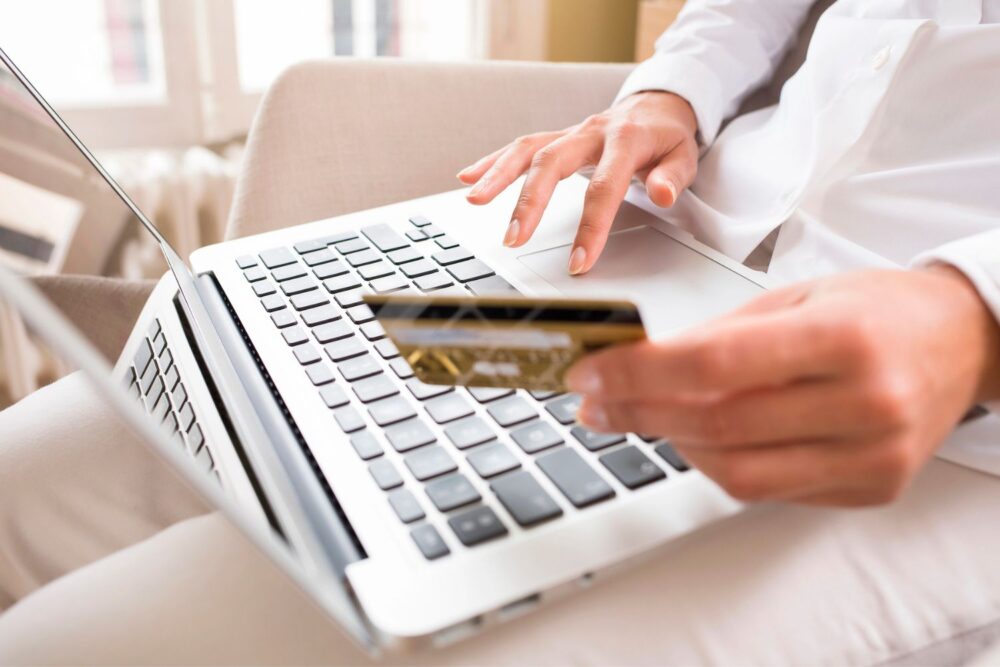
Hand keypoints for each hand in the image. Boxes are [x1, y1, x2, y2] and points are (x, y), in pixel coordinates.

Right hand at [457, 92, 698, 274]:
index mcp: (625, 140)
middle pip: (552, 163)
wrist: (658, 105)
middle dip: (530, 201)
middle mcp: (591, 132)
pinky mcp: (557, 137)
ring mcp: (570, 133)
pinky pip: (520, 146)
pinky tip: (468, 177)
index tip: (579, 262)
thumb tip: (662, 194)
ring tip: (474, 201)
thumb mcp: (685, 155)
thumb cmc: (668, 137)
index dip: (591, 227)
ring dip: (498, 175)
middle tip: (514, 237)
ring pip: (528, 150)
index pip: (604, 188)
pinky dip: (493, 161)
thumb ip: (673, 177)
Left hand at [565, 268, 999, 505]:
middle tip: (593, 403)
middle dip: (638, 414)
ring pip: (736, 473)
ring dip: (673, 444)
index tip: (589, 373)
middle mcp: (864, 405)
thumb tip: (639, 364)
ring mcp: (872, 457)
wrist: (962, 343)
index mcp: (844, 340)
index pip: (714, 364)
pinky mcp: (871, 489)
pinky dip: (720, 464)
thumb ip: (721, 334)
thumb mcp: (799, 296)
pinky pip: (769, 490)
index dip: (638, 373)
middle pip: (717, 425)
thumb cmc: (878, 310)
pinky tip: (698, 436)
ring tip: (641, 415)